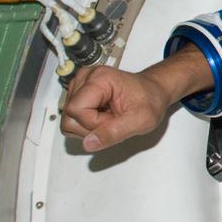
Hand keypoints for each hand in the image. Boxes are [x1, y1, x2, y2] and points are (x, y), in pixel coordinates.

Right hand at [60, 44, 212, 150]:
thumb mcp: (141, 120)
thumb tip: (88, 143)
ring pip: (69, 120)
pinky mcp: (78, 95)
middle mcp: (85, 78)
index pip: (75, 110)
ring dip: (90, 126)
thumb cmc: (150, 100)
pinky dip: (88, 124)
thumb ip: (114, 133)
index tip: (115, 120)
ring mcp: (80, 86)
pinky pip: (73, 119)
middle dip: (92, 127)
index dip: (94, 123)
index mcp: (99, 78)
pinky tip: (104, 116)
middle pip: (69, 116)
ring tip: (110, 117)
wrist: (153, 92)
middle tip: (114, 119)